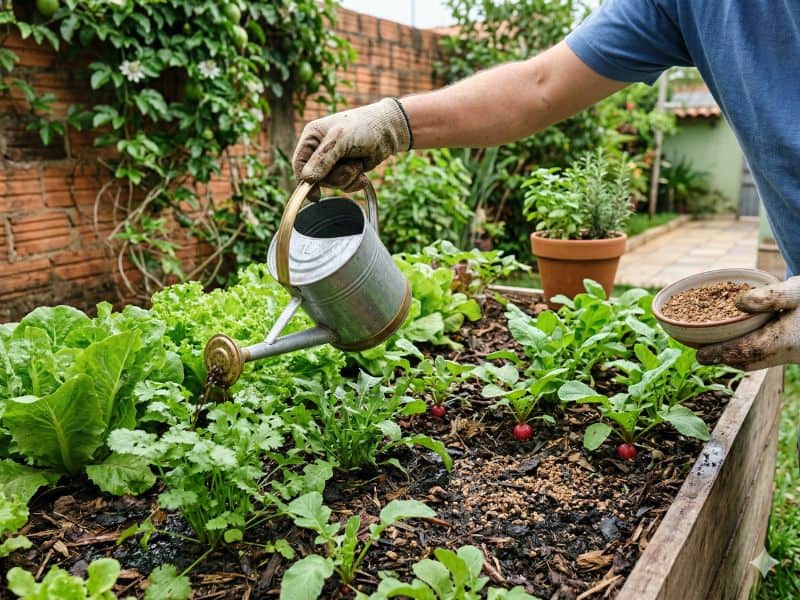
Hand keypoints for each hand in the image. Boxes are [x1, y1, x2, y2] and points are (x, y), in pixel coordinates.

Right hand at [292, 98, 410, 191]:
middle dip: (335, 177)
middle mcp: (319, 151)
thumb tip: (307, 180)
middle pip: (316, 178)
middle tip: (350, 166)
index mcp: (311, 137)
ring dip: (348, 177)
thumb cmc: (363, 127)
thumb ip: (323, 159)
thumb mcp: (340, 140)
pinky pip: (344, 186)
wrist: (388, 131)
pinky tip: (363, 172)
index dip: (304, 181)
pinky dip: (355, 182)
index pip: (299, 163)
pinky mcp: (346, 170)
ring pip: (332, 184)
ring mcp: (333, 162)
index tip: (314, 196)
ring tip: (358, 163)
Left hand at [697, 276, 799, 369]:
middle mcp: (789, 352)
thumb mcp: (797, 289)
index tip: (700, 355)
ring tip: (709, 350)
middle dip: (724, 359)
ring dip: (733, 357)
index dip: (723, 353)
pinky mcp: (791, 353)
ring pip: (757, 362)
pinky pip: (764, 357)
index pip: (750, 350)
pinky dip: (745, 353)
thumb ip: (771, 296)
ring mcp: (791, 355)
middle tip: (700, 355)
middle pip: (749, 361)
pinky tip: (731, 343)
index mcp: (789, 338)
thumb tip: (738, 303)